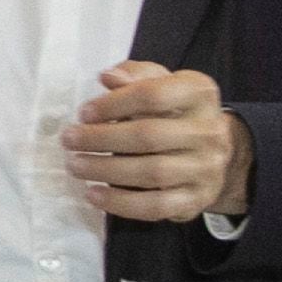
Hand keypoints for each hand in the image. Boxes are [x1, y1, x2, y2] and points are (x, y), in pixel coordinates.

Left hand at [63, 62, 252, 222]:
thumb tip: (108, 78)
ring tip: (76, 165)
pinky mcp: (197, 199)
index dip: (113, 103)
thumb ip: (134, 75)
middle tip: (69, 141)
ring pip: (152, 173)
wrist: (212, 152)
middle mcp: (209, 132)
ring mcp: (206, 169)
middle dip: (102, 139)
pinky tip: (93, 195)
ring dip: (106, 170)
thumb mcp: (159, 82)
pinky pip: (157, 206)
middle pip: (149, 136)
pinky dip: (121, 203)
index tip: (83, 113)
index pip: (153, 95)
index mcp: (199, 93)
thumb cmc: (173, 111)